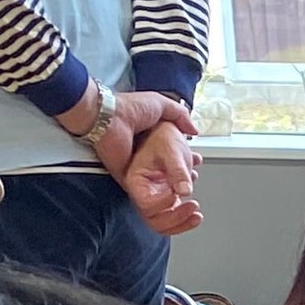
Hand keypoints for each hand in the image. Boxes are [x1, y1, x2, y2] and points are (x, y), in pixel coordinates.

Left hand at [110, 92, 199, 235]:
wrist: (107, 119)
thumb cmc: (130, 108)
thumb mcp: (161, 104)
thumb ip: (180, 115)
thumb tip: (193, 132)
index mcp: (153, 135)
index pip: (173, 151)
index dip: (186, 158)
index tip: (196, 163)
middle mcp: (145, 152)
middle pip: (168, 169)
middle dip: (183, 175)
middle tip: (194, 178)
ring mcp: (136, 166)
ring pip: (158, 183)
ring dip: (172, 189)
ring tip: (186, 192)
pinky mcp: (127, 177)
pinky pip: (143, 192)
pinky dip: (155, 198)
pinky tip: (171, 200)